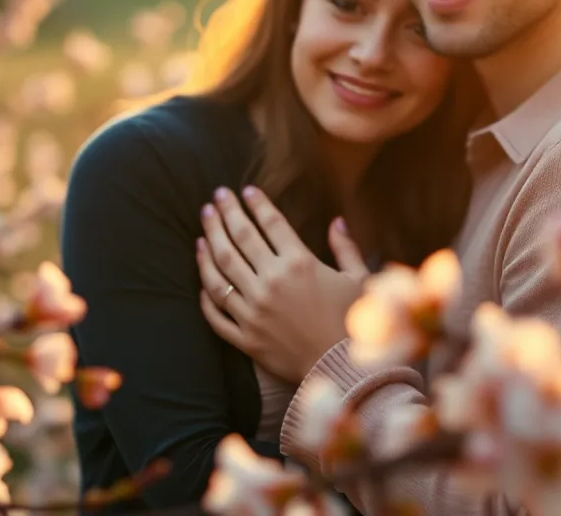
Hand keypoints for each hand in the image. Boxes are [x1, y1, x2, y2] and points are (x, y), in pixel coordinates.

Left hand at [195, 185, 368, 383]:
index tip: (245, 190)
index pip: (270, 223)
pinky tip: (202, 272)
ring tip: (204, 224)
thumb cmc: (354, 322)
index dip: (256, 203)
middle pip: (239, 238)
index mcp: (299, 264)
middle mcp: (272, 282)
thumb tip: (336, 220)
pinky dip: (205, 291)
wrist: (343, 371)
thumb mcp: (357, 279)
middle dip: (225, 213)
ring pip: (220, 270)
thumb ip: (345, 247)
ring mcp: (254, 310)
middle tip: (216, 196)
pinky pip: (215, 311)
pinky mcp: (245, 336)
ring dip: (209, 242)